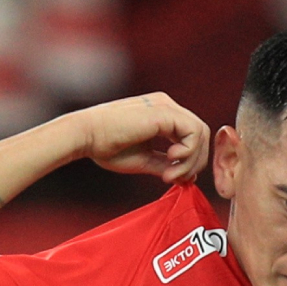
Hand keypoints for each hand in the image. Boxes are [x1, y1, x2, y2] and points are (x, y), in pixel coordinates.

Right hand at [80, 93, 210, 183]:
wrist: (86, 136)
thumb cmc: (106, 147)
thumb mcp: (143, 159)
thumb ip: (165, 164)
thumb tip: (187, 177)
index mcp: (162, 114)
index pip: (191, 135)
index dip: (190, 160)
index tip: (171, 178)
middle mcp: (167, 106)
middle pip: (200, 133)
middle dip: (194, 161)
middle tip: (174, 179)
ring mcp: (166, 106)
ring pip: (200, 132)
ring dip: (191, 160)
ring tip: (169, 174)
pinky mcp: (165, 112)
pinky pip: (193, 132)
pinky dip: (188, 151)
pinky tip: (169, 160)